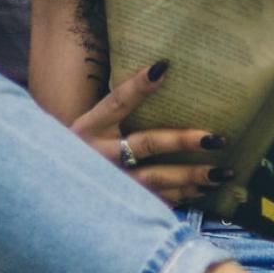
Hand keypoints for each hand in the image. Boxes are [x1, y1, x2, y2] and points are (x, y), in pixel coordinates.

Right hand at [71, 61, 231, 205]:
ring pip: (156, 179)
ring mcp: (110, 183)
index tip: (163, 67)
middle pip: (146, 144)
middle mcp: (99, 155)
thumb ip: (120, 105)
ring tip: (222, 172)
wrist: (50, 191)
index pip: (116, 101)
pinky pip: (155, 202)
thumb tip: (161, 71)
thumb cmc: (80, 149)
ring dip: (191, 176)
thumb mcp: (90, 124)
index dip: (138, 85)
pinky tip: (204, 191)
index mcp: (90, 127)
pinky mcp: (119, 205)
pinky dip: (181, 197)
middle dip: (183, 141)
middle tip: (217, 137)